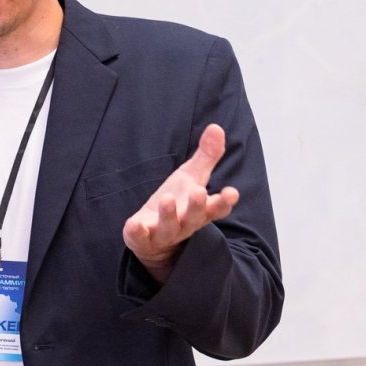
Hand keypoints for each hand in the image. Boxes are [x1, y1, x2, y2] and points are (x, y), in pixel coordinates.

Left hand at [122, 124, 239, 283]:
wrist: (153, 237)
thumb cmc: (177, 202)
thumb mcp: (191, 177)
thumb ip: (206, 156)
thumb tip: (217, 127)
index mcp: (200, 209)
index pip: (217, 208)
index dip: (224, 201)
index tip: (232, 193)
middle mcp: (185, 223)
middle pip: (194, 217)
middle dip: (197, 206)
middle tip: (199, 191)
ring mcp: (164, 232)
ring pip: (169, 227)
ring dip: (169, 215)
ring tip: (167, 199)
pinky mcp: (143, 238)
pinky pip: (140, 237)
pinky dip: (137, 232)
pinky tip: (134, 224)